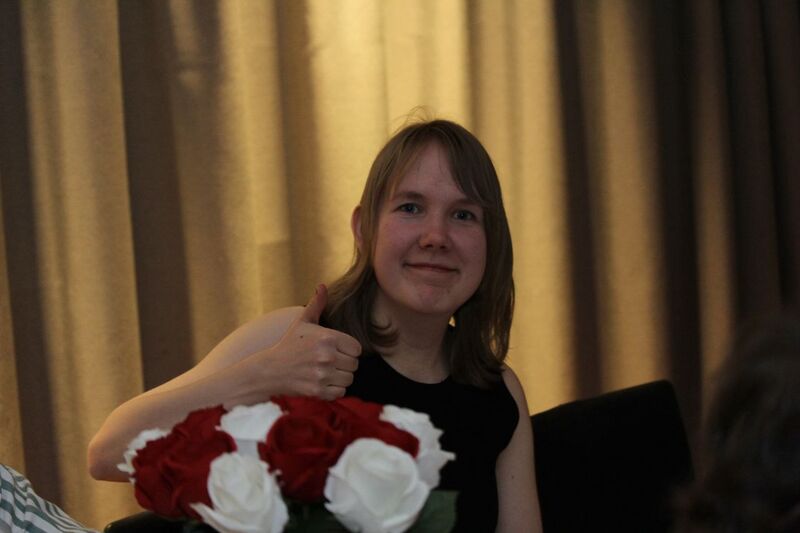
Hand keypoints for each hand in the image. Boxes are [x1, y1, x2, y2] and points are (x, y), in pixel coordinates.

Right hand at [263, 284, 361, 399]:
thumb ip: (316, 304)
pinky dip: (334, 389)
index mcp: (328, 337)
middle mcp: (327, 356)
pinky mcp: (318, 390)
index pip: (357, 348)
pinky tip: (322, 382)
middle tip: (329, 362)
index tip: (336, 350)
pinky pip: (340, 392)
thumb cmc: (289, 344)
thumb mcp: (303, 322)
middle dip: (344, 364)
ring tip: (326, 372)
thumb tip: (322, 286)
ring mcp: (322, 374)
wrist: (270, 369)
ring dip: (340, 377)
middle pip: (354, 364)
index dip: (348, 350)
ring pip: (349, 379)